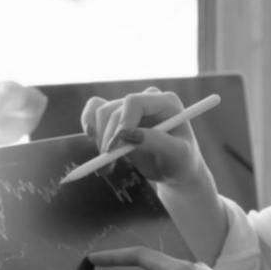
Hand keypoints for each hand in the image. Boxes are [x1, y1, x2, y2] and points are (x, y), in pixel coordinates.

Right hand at [80, 88, 208, 186]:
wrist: (174, 170)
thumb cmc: (181, 162)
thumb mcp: (177, 155)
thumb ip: (156, 142)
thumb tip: (129, 134)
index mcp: (166, 102)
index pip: (134, 102)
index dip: (121, 123)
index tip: (115, 148)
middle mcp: (147, 99)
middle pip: (114, 110)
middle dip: (108, 137)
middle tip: (108, 164)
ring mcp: (131, 106)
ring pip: (102, 112)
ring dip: (99, 138)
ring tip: (107, 163)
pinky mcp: (117, 116)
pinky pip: (94, 109)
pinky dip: (89, 124)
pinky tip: (91, 139)